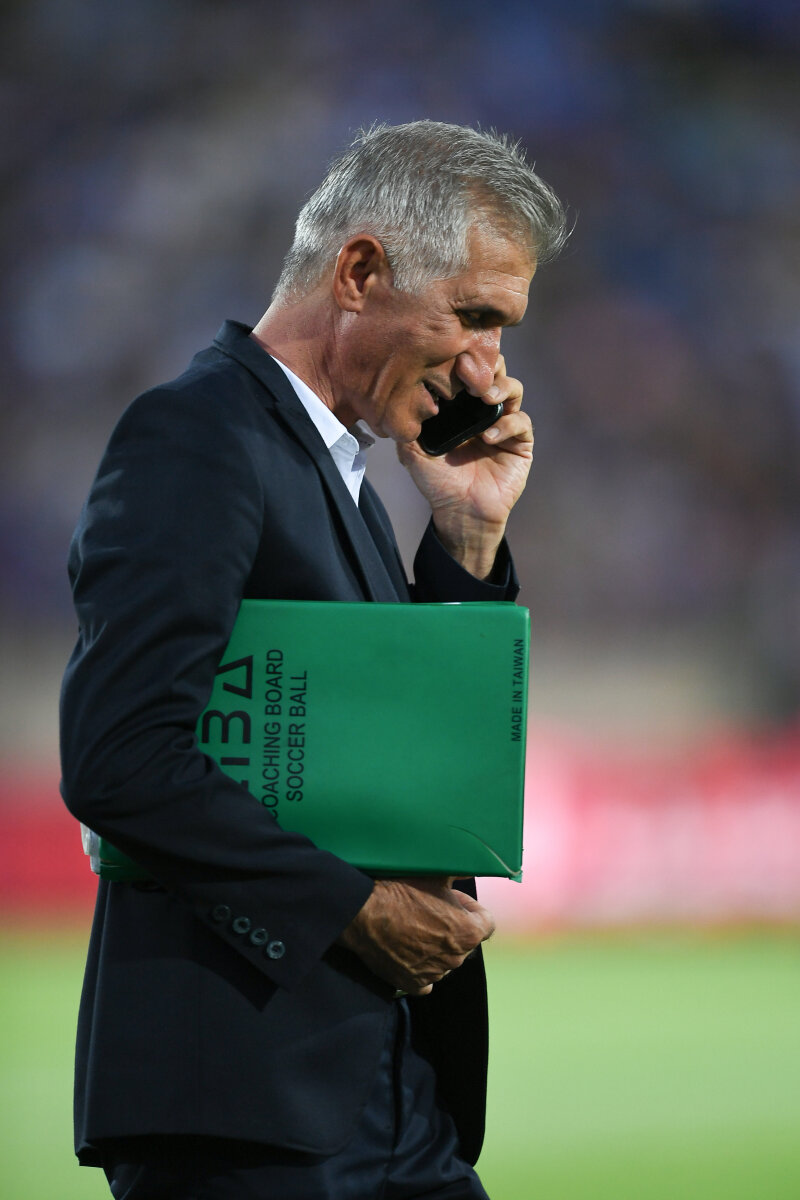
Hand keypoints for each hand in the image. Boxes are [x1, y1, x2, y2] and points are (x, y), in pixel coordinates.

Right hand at [338, 877, 494, 995]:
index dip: (471, 908)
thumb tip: (473, 867)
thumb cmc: (402, 892)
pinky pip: (426, 979)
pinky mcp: (413, 984)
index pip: (487, 922)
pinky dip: (420, 967)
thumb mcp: (437, 876)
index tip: (454, 900)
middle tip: (431, 909)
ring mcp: (435, 974)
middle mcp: (456, 958)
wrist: (365, 913)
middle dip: (453, 926)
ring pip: (444, 959)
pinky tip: (409, 950)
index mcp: (469, 933)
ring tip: (415, 926)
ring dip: (436, 946)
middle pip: (464, 941)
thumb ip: (462, 874)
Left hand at [398, 355, 532, 578]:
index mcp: (461, 407)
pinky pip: (522, 422)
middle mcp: (484, 410)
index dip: (464, 360)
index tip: (453, 359)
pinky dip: (508, 424)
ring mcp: (505, 424)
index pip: (468, 372)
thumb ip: (407, 426)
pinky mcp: (520, 443)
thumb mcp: (413, 452)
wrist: (459, 512)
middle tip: (472, 373)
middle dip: (489, 366)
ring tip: (485, 398)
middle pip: (496, 372)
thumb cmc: (437, 482)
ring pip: (514, 390)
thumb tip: (395, 399)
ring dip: (501, 388)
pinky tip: (489, 436)